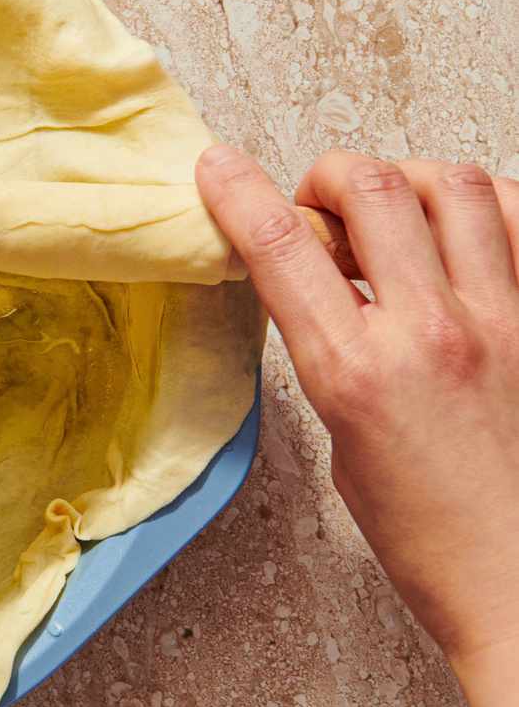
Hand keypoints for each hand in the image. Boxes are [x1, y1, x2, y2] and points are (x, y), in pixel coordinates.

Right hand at [197, 144, 518, 706]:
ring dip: (407, 180)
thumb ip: (332, 352)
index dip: (235, 191)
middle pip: (369, 186)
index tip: (216, 167)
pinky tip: (464, 232)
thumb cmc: (430, 539)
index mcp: (356, 373)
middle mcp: (433, 333)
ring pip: (454, 183)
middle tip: (318, 203)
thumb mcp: (342, 440)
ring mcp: (505, 321)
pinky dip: (486, 205)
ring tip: (395, 213)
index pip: (278, 245)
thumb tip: (329, 288)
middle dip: (327, 176)